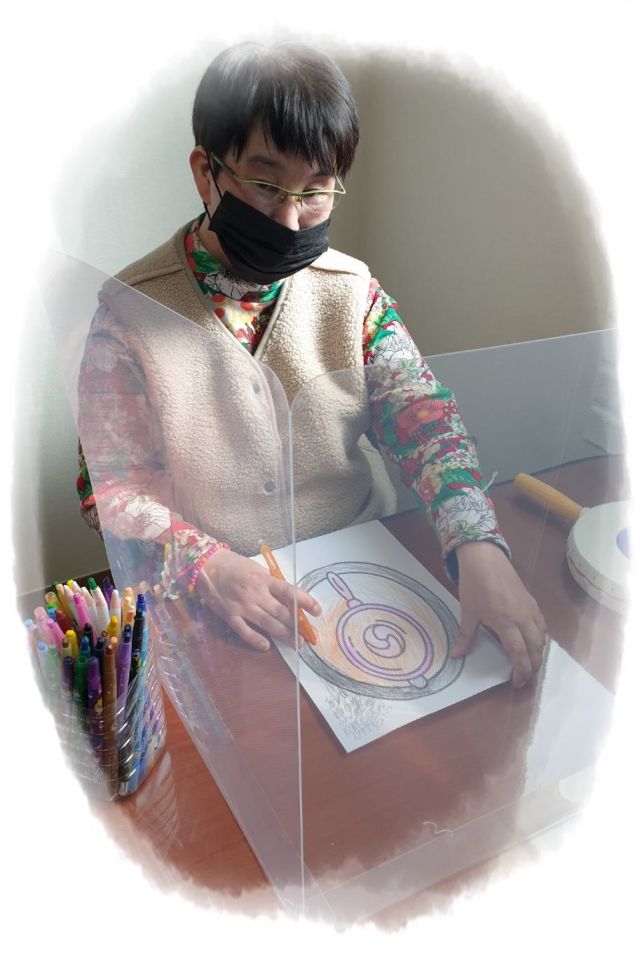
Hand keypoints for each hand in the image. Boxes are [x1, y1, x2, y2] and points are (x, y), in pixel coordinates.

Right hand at [197, 549, 321, 651]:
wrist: (208, 566)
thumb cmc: (235, 566)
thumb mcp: (257, 569)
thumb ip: (271, 584)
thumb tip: (287, 599)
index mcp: (264, 580)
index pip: (290, 591)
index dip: (305, 602)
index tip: (317, 611)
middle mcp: (256, 593)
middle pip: (281, 612)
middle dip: (297, 626)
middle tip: (308, 636)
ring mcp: (242, 605)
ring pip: (267, 623)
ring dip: (283, 635)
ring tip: (296, 643)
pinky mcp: (229, 615)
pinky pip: (244, 630)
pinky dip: (255, 639)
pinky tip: (266, 646)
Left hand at [451, 541, 546, 687]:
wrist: (484, 557)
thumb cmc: (473, 584)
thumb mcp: (468, 612)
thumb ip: (465, 637)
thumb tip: (456, 655)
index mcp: (505, 622)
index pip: (519, 653)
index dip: (520, 671)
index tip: (516, 683)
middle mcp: (522, 617)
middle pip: (535, 648)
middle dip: (532, 666)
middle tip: (524, 678)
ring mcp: (529, 608)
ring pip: (542, 637)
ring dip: (538, 653)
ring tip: (530, 664)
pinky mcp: (531, 601)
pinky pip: (542, 625)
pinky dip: (540, 638)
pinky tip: (533, 643)